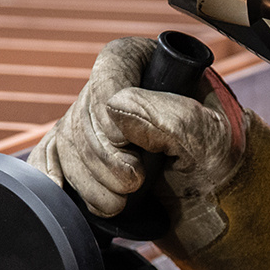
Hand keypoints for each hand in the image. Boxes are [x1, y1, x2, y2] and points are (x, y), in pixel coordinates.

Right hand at [28, 36, 244, 251]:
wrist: (221, 202)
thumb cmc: (222, 160)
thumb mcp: (210, 136)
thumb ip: (170, 116)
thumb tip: (115, 109)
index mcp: (146, 66)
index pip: (109, 75)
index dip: (110, 117)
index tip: (134, 155)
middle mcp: (114, 89)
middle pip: (82, 116)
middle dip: (104, 161)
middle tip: (133, 185)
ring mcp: (93, 123)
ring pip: (64, 143)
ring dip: (88, 182)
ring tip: (119, 203)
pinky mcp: (80, 155)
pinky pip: (47, 159)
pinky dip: (51, 179)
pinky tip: (62, 194)